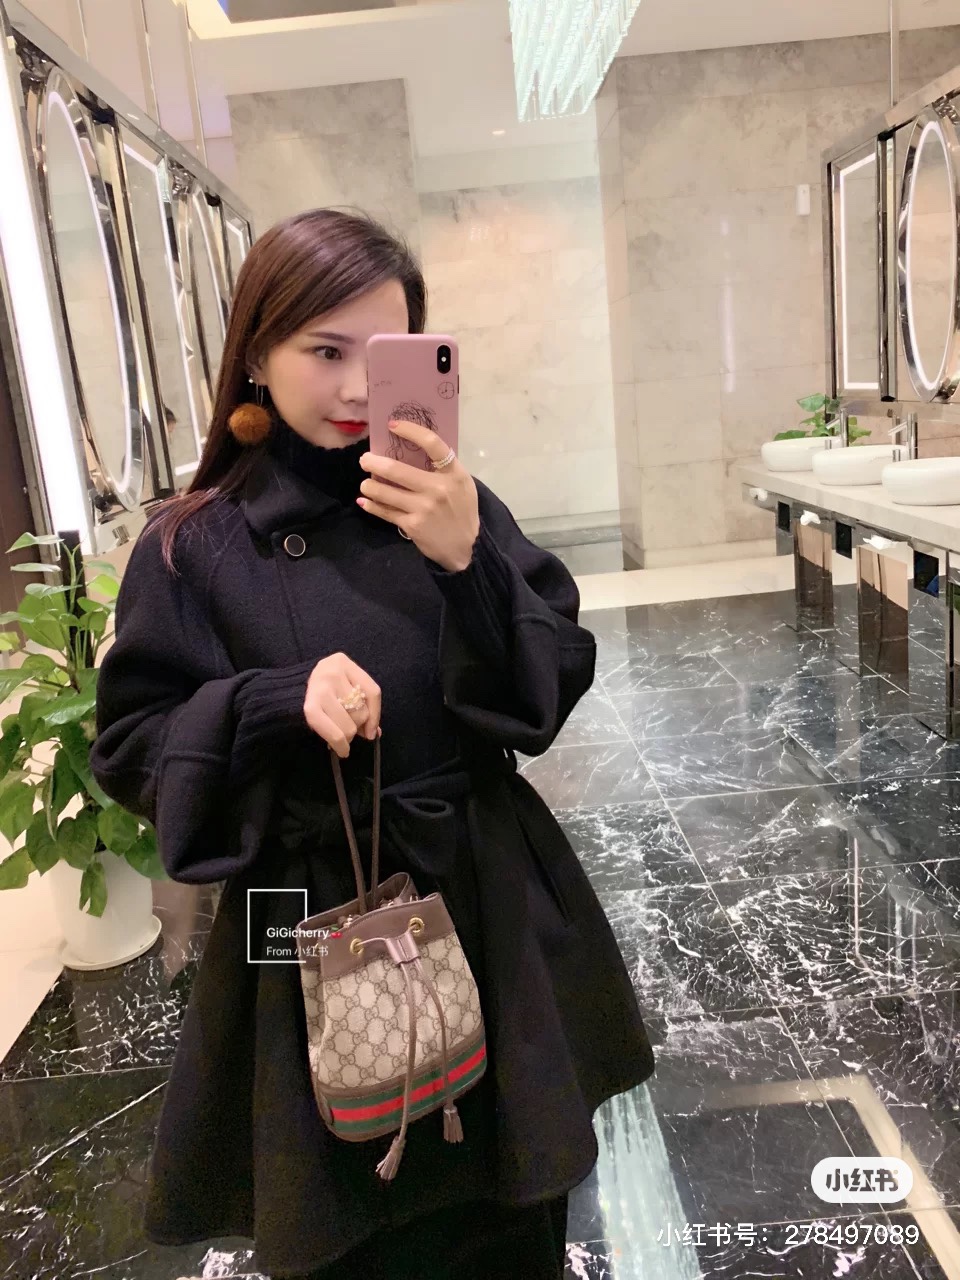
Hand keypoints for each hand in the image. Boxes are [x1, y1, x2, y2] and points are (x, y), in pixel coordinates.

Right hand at [303, 652, 381, 758]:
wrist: (284, 692)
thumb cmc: (321, 691)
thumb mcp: (341, 687)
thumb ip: (361, 704)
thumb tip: (373, 732)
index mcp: (342, 662)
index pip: (372, 691)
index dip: (375, 715)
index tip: (372, 732)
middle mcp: (331, 672)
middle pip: (361, 710)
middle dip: (358, 725)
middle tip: (349, 729)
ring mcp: (319, 689)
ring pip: (349, 724)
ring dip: (348, 735)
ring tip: (340, 734)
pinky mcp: (309, 708)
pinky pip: (335, 733)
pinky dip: (340, 744)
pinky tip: (341, 749)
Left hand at [358, 421, 479, 571]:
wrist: (467, 547)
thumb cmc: (462, 510)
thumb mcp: (461, 484)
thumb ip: (444, 468)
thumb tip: (413, 448)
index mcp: (454, 473)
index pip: (432, 444)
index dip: (410, 430)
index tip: (392, 425)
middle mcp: (438, 489)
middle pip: (397, 470)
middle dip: (373, 463)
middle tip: (365, 460)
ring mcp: (423, 508)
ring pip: (385, 491)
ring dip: (369, 486)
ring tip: (366, 484)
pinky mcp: (412, 525)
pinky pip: (385, 511)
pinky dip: (371, 505)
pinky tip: (365, 501)